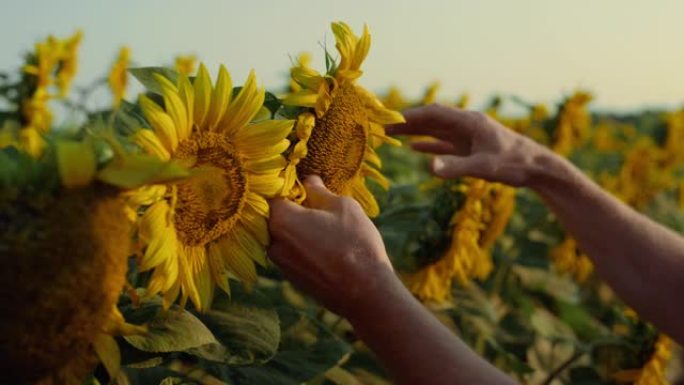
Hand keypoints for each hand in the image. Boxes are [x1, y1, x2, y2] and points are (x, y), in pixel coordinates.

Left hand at [267, 176, 396, 317]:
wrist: (365, 292)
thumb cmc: (355, 243)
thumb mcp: (342, 206)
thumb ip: (319, 191)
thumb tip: (308, 182)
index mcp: (281, 220)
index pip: (272, 193)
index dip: (287, 185)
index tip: (304, 184)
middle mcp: (273, 243)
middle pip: (275, 216)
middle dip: (294, 208)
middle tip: (319, 205)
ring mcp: (281, 264)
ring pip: (285, 236)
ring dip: (300, 229)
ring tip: (328, 229)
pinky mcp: (292, 278)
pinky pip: (293, 253)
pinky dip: (304, 247)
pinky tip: (328, 248)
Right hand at [387, 104, 555, 186]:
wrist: (537, 168)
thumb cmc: (513, 165)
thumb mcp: (483, 167)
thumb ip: (455, 167)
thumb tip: (429, 168)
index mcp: (469, 121)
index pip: (434, 114)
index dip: (411, 116)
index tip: (390, 120)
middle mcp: (466, 125)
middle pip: (431, 120)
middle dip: (407, 122)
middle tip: (382, 127)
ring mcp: (469, 136)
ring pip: (436, 130)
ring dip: (414, 132)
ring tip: (391, 135)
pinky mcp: (471, 147)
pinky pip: (445, 143)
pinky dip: (429, 145)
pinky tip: (415, 149)